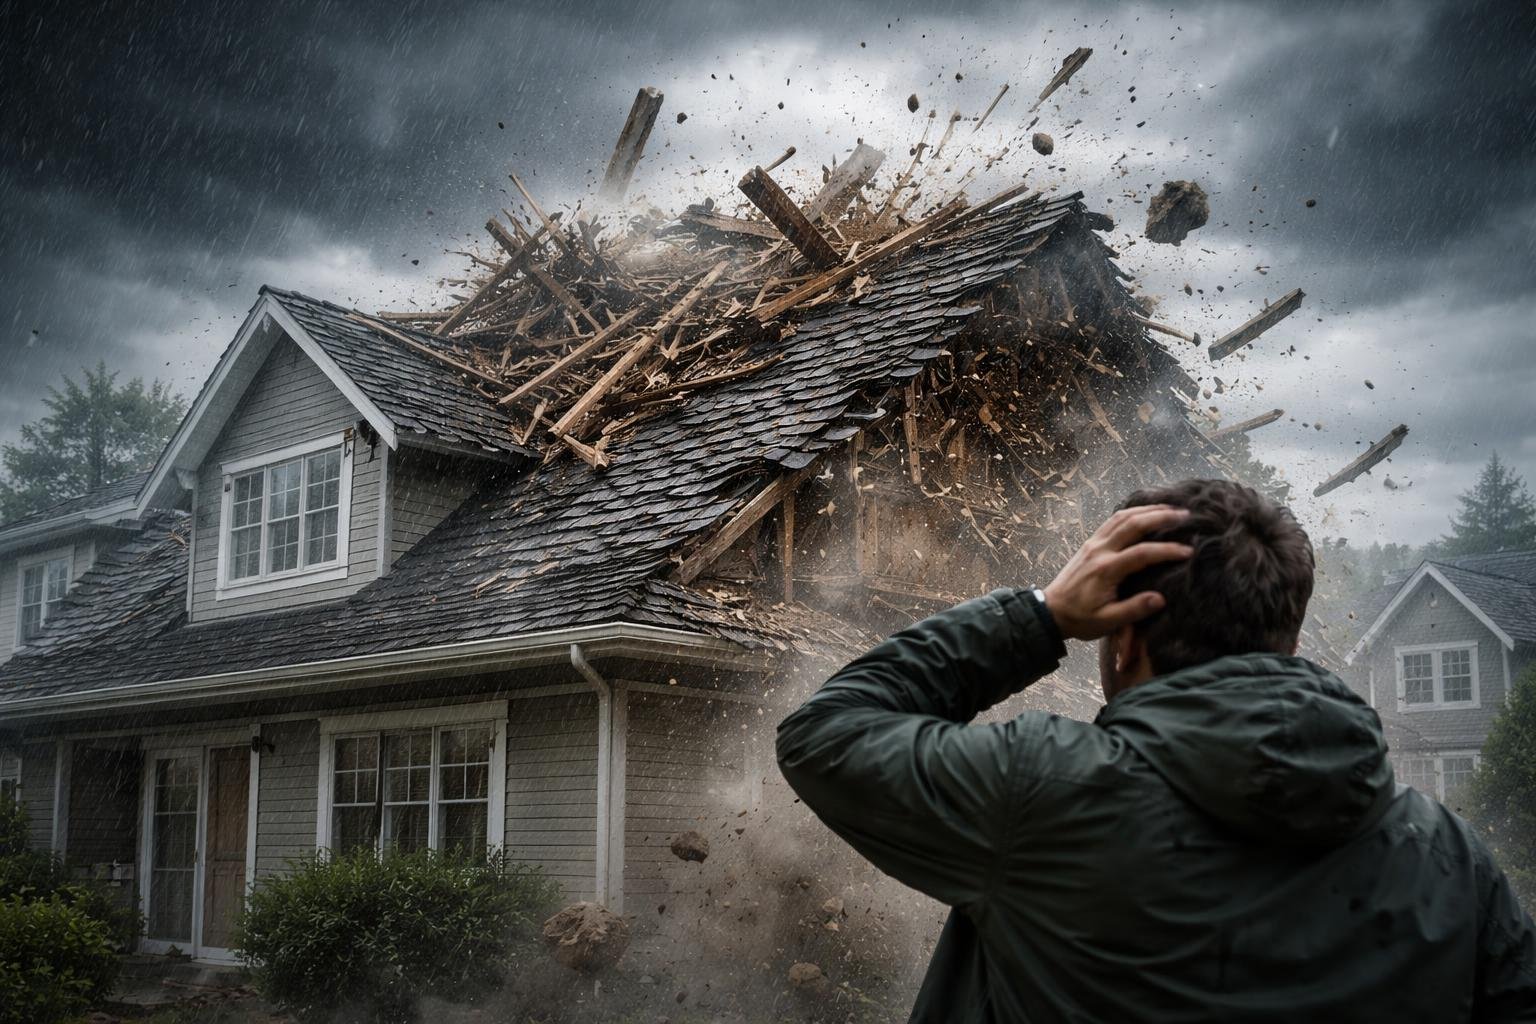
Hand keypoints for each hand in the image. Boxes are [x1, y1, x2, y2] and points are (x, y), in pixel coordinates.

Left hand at [1042, 505, 1193, 640]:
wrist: (1050, 611)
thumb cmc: (1080, 619)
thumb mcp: (1107, 622)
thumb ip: (1133, 610)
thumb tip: (1160, 598)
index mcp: (1106, 570)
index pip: (1142, 554)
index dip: (1167, 550)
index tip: (1188, 551)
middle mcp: (1100, 551)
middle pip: (1132, 524)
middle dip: (1161, 517)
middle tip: (1186, 515)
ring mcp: (1093, 544)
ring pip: (1122, 517)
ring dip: (1147, 510)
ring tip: (1170, 508)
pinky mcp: (1090, 543)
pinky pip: (1112, 521)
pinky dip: (1131, 512)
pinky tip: (1144, 512)